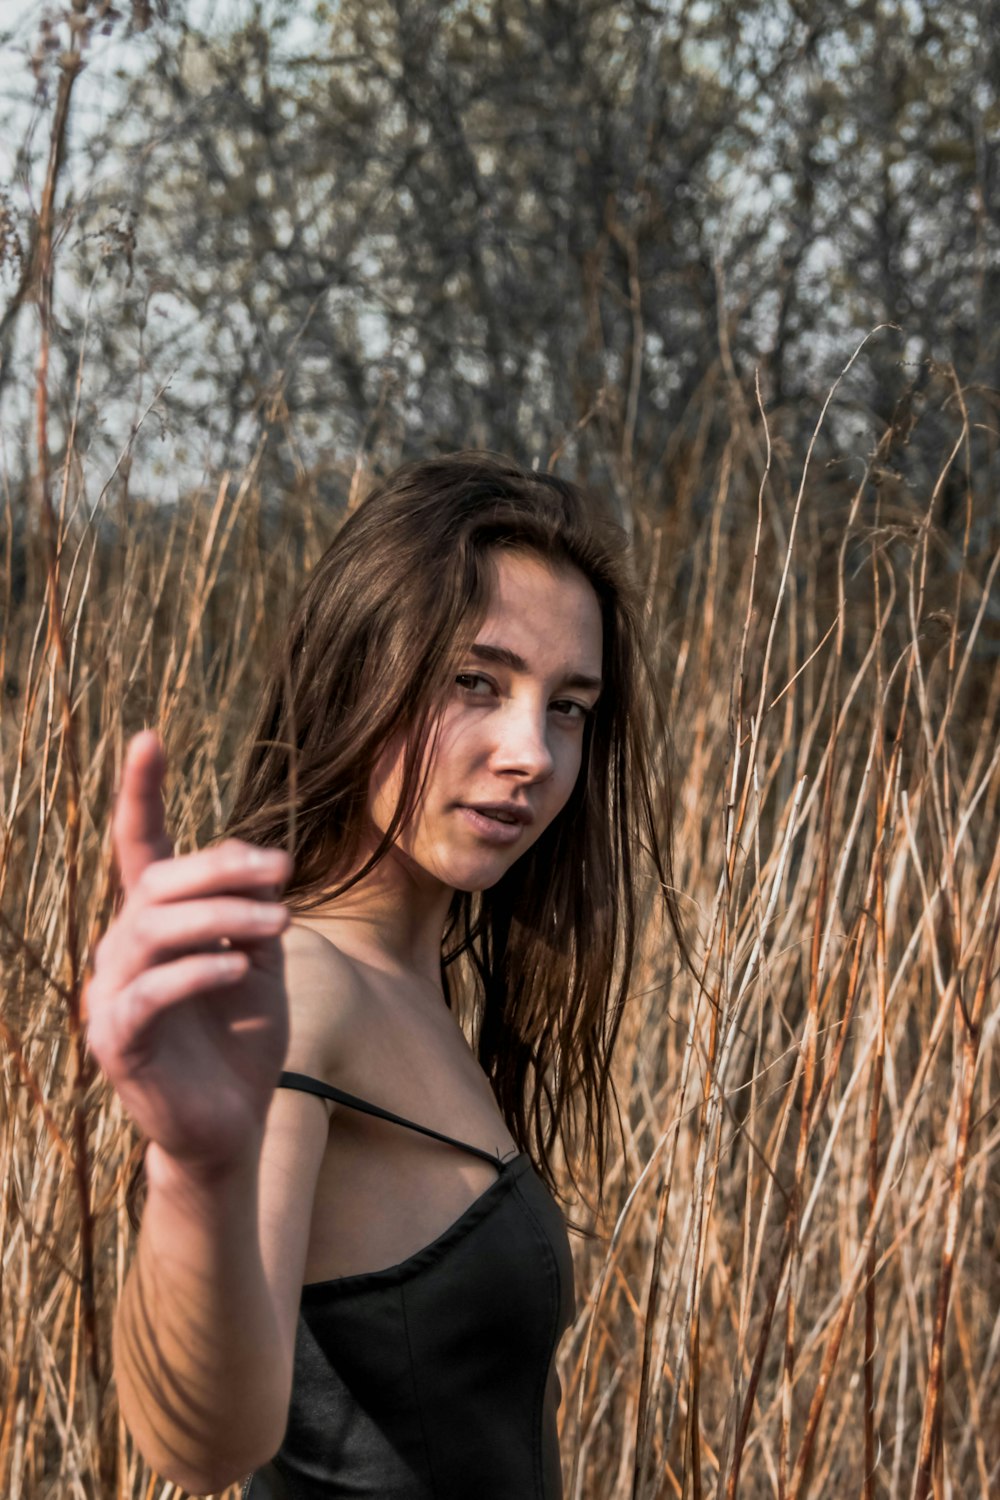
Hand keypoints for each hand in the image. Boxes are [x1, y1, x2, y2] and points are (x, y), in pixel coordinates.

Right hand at [84, 731, 293, 1175]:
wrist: (234, 1123)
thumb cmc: (243, 1038)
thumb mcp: (262, 965)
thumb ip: (256, 918)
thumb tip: (265, 872)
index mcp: (155, 922)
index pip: (139, 848)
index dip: (140, 793)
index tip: (148, 737)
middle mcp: (123, 948)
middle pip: (157, 882)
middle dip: (221, 867)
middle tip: (283, 870)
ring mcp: (112, 994)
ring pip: (152, 930)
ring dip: (221, 916)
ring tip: (279, 918)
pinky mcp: (116, 1040)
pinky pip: (148, 992)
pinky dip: (196, 971)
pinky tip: (239, 967)